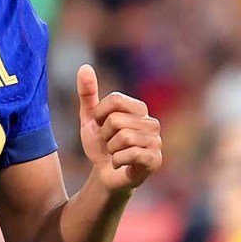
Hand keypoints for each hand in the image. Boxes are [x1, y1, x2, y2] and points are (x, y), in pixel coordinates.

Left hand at [76, 64, 162, 193]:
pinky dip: (117, 160)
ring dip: (110, 149)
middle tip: (109, 144)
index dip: (99, 114)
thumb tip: (84, 67)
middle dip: (105, 135)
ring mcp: (156, 142)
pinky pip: (130, 153)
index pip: (115, 99)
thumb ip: (87, 93)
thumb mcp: (89, 118)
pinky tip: (119, 164)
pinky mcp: (155, 160)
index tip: (100, 126)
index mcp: (139, 109)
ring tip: (115, 153)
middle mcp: (151, 123)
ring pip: (123, 137)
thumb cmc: (100, 145)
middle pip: (117, 119)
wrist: (104, 174)